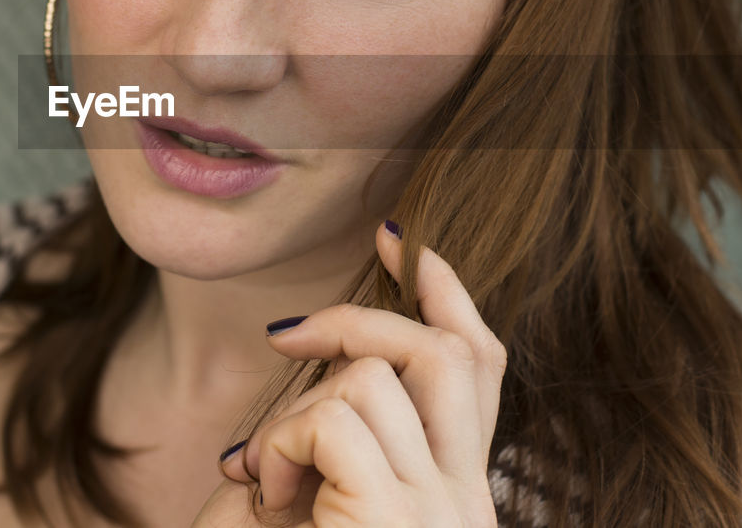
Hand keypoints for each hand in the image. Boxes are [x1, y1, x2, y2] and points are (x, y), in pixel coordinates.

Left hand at [192, 221, 505, 526]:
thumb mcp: (317, 498)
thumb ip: (341, 435)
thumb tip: (324, 352)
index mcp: (456, 495)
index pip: (480, 368)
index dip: (447, 293)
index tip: (401, 240)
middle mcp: (467, 504)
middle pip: (450, 353)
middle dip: (365, 316)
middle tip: (289, 334)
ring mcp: (440, 514)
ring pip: (380, 378)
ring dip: (299, 405)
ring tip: (265, 469)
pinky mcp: (396, 519)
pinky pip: (334, 420)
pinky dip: (279, 440)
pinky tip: (261, 492)